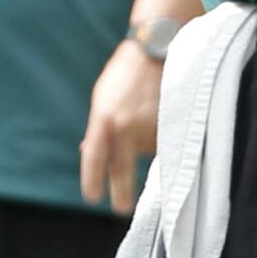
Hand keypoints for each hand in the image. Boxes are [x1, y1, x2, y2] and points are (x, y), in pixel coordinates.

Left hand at [80, 39, 161, 213]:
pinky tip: (160, 115)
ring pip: (147, 151)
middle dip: (121, 194)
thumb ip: (97, 128)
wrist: (155, 48)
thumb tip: (87, 153)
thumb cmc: (124, 75)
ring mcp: (148, 126)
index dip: (93, 181)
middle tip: (121, 209)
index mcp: (102, 120)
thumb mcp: (101, 99)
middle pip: (122, 170)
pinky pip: (164, 141)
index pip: (94, 159)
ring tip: (147, 115)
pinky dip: (162, 136)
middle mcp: (124, 126)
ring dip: (145, 144)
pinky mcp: (169, 124)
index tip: (93, 199)